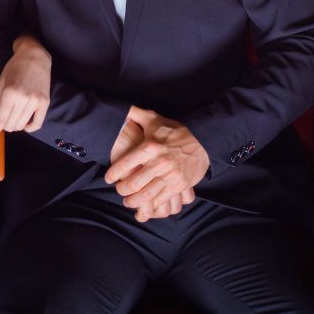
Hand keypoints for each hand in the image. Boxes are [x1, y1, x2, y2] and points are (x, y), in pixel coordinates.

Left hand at [0, 35, 51, 144]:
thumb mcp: (0, 85)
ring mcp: (36, 101)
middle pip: (10, 125)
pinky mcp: (45, 103)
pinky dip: (28, 128)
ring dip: (14, 125)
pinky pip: (37, 124)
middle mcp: (23, 98)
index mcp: (9, 93)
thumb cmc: (14, 68)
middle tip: (3, 116)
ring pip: (21, 126)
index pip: (0, 120)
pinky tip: (24, 123)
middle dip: (3, 125)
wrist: (35, 57)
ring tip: (13, 115)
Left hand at [105, 107, 208, 222]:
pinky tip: (145, 205)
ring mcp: (170, 175)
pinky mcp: (180, 185)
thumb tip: (121, 108)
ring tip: (129, 201)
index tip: (108, 179)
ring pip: (145, 196)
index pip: (124, 164)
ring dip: (134, 202)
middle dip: (122, 191)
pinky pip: (161, 200)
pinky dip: (151, 206)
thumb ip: (135, 114)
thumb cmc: (176, 131)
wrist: (204, 140)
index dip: (113, 175)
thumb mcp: (155, 120)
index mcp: (150, 147)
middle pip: (133, 184)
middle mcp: (159, 162)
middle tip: (120, 191)